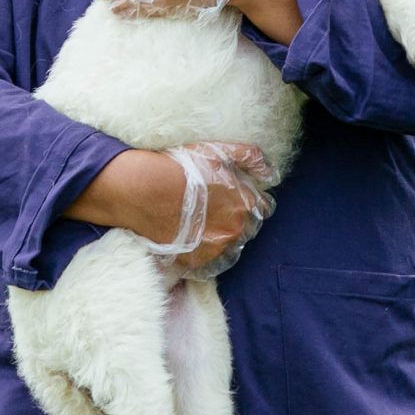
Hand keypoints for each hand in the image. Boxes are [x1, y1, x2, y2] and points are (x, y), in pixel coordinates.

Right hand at [70, 144, 279, 272]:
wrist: (142, 190)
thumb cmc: (180, 168)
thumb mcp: (219, 152)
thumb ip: (251, 159)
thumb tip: (271, 172)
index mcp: (246, 204)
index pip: (263, 207)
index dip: (247, 198)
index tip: (232, 194)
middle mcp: (235, 230)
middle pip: (247, 227)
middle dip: (235, 217)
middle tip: (212, 206)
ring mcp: (215, 249)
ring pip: (230, 245)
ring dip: (222, 236)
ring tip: (201, 221)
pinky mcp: (195, 261)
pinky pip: (210, 261)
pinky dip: (205, 251)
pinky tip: (193, 236)